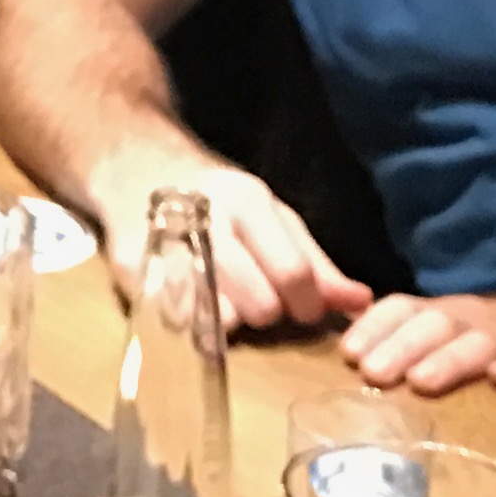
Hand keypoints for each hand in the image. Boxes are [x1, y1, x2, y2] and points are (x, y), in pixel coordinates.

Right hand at [110, 158, 367, 338]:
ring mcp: (168, 246)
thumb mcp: (272, 218)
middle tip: (258, 306)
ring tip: (227, 308)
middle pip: (259, 302)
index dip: (307, 305)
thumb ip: (316, 263)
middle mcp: (208, 220)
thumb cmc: (218, 200)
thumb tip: (362, 303)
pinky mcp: (134, 271)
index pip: (294, 272)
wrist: (135, 169)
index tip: (303, 311)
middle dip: (266, 314)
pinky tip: (194, 313)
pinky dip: (192, 327)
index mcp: (248, 201)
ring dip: (230, 324)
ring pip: (218, 317)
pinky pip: (176, 322)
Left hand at [338, 282, 495, 413]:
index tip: (346, 353)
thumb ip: (409, 344)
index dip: (375, 326)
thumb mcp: (455, 335)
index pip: (405, 307)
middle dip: (402, 347)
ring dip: (449, 361)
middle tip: (373, 374)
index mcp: (449, 314)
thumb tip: (348, 360)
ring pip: (479, 344)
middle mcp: (478, 322)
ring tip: (422, 383)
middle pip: (437, 324)